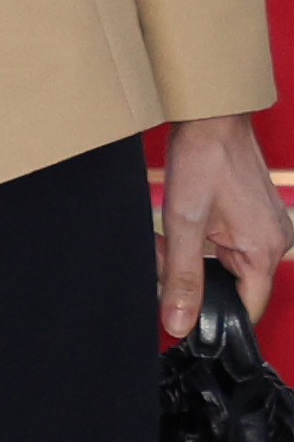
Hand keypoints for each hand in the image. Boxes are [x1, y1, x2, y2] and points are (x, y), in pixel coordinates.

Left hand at [162, 114, 285, 341]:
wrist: (211, 118)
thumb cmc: (201, 162)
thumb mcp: (183, 224)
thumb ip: (182, 277)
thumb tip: (179, 323)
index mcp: (265, 251)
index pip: (246, 308)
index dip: (213, 316)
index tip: (181, 310)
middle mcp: (275, 242)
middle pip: (231, 285)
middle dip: (193, 277)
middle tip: (165, 254)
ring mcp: (268, 228)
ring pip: (225, 264)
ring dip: (193, 256)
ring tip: (169, 235)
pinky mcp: (256, 216)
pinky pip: (228, 244)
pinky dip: (201, 240)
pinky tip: (182, 223)